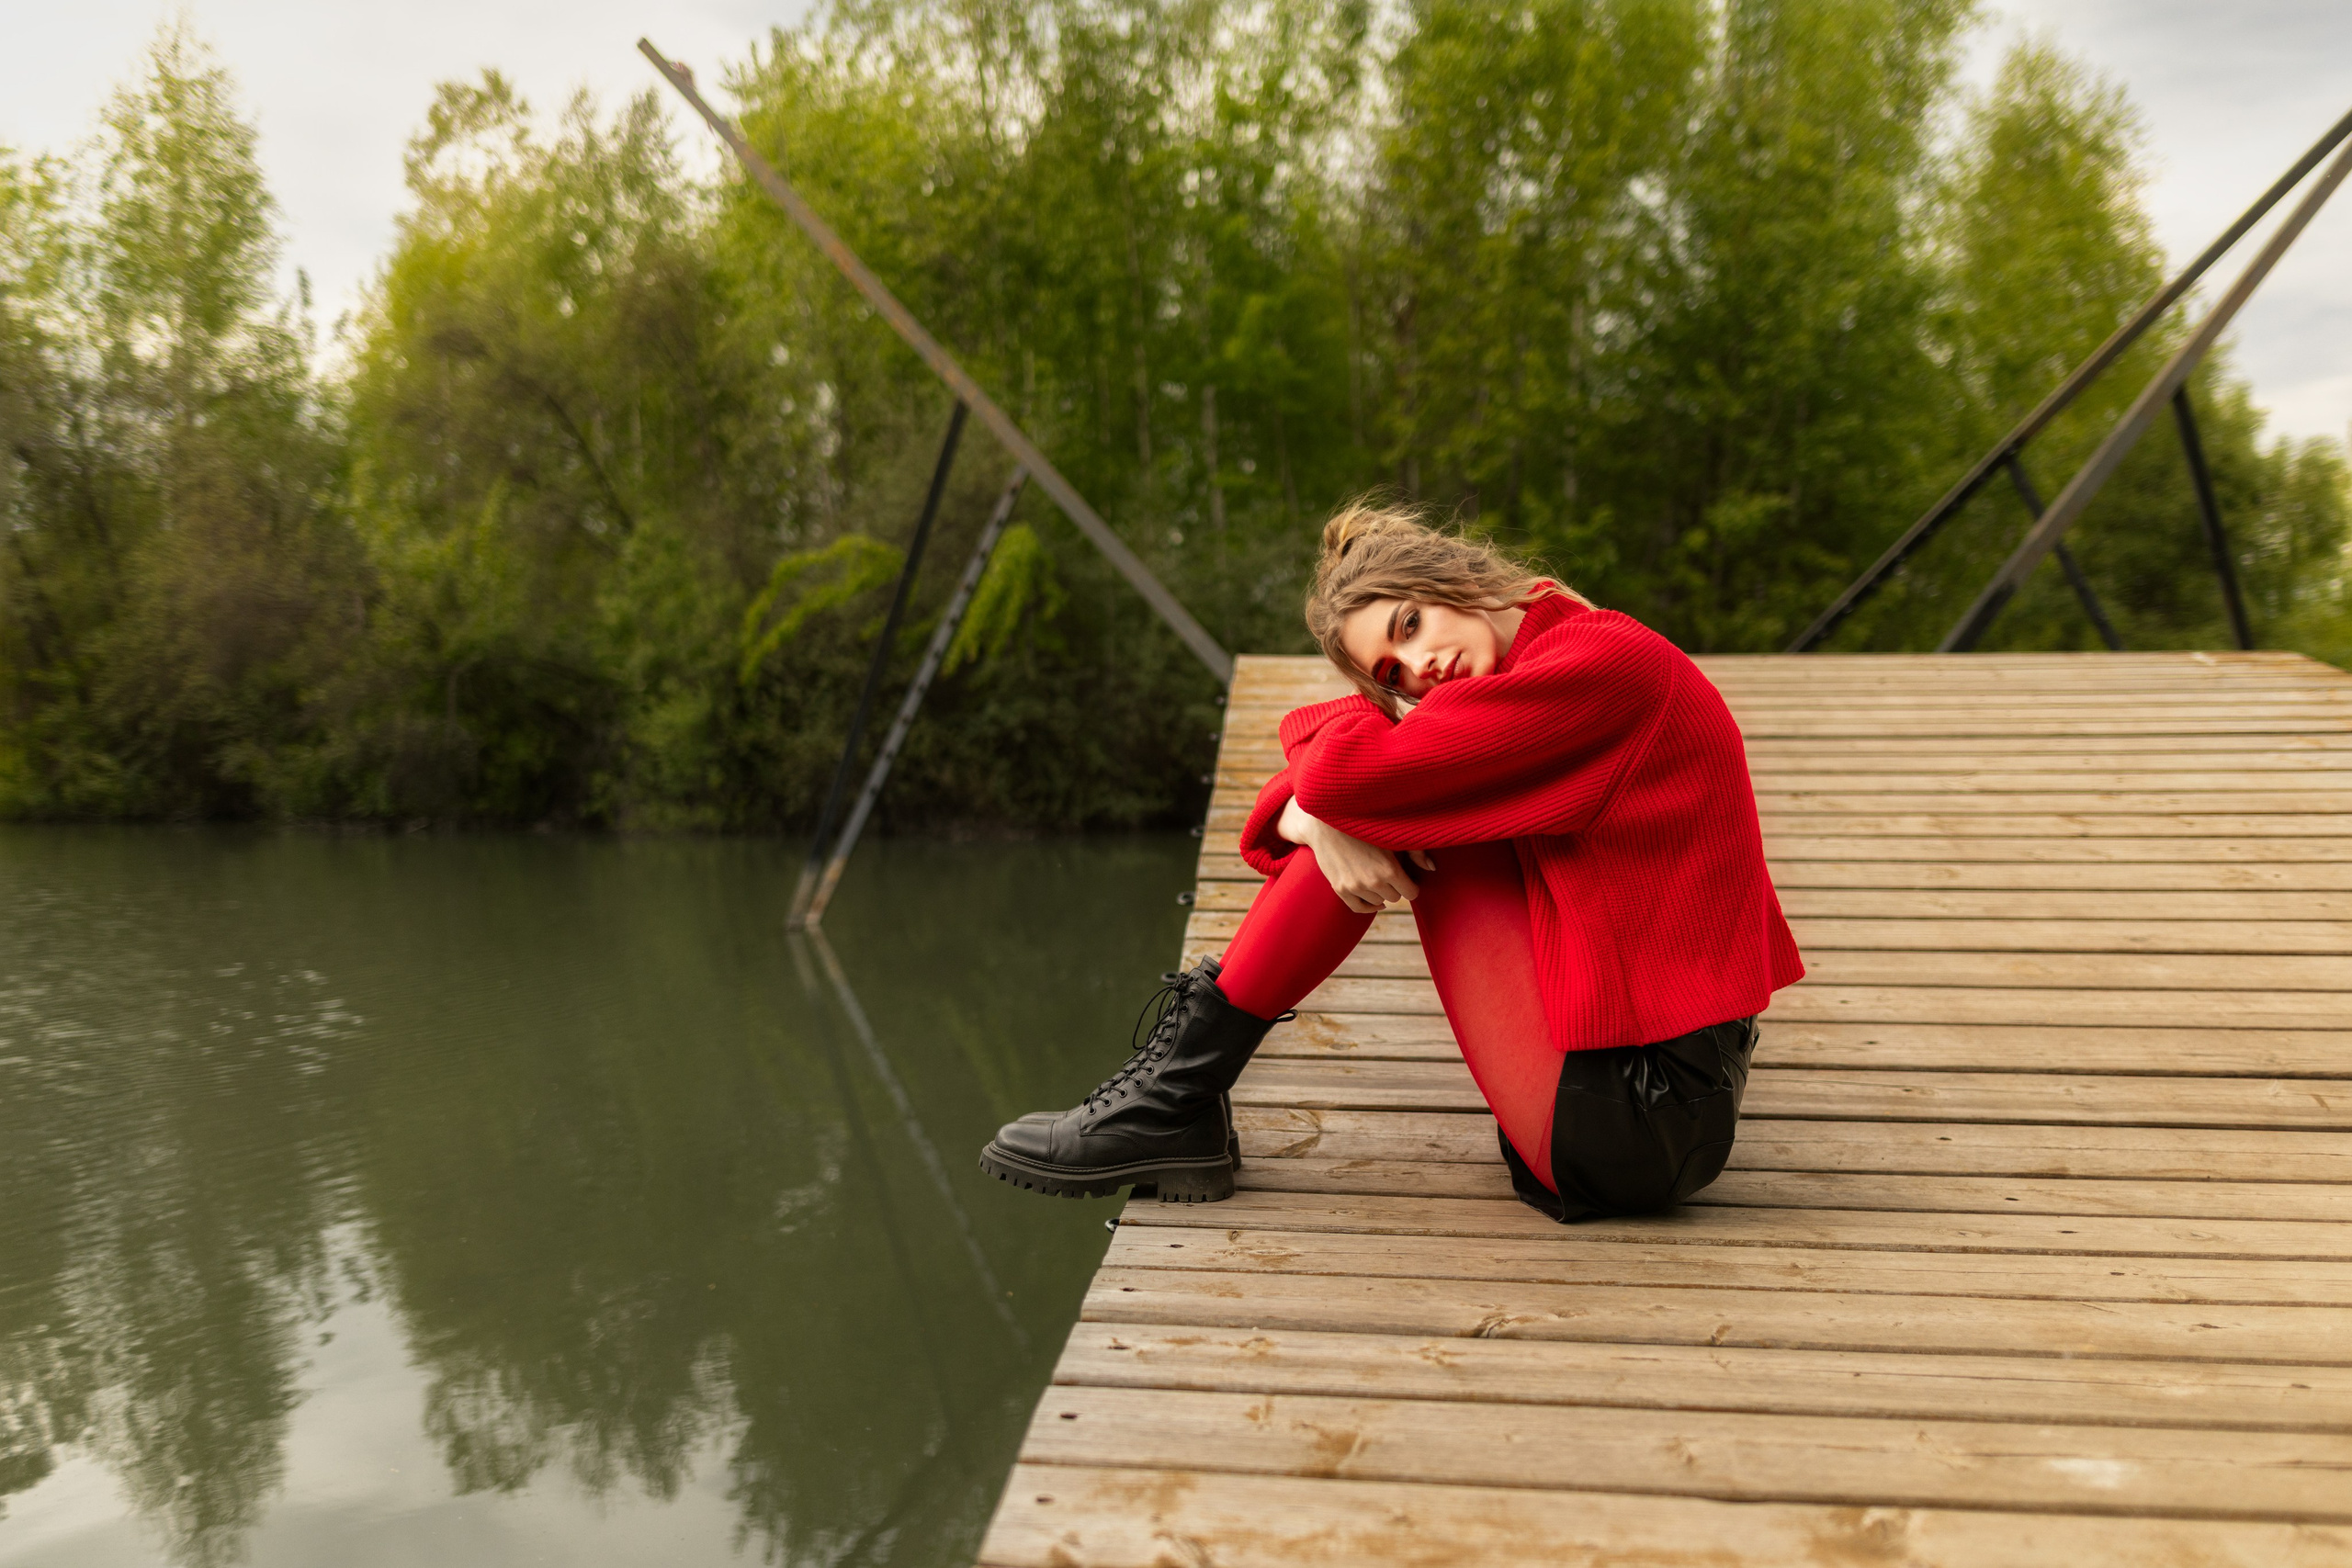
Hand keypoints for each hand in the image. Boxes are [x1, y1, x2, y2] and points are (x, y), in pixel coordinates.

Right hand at [1278, 797, 1434, 914]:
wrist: (1327, 822)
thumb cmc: (1364, 825)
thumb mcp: (1392, 835)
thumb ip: (1416, 851)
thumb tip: (1431, 867)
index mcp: (1389, 869)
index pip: (1412, 893)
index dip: (1411, 885)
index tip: (1407, 877)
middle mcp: (1372, 881)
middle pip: (1395, 898)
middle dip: (1395, 887)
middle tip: (1390, 872)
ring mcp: (1354, 887)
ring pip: (1378, 902)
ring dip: (1380, 892)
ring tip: (1376, 875)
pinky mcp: (1340, 889)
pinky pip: (1359, 908)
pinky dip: (1368, 906)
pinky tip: (1374, 899)